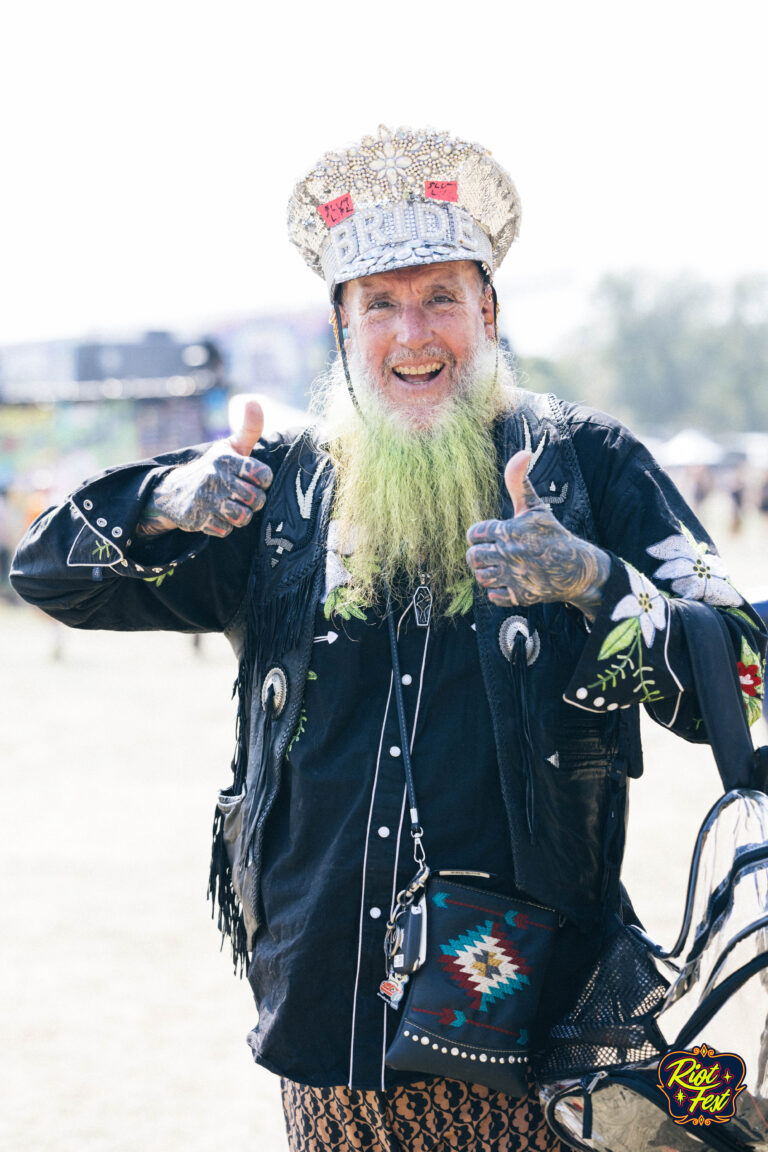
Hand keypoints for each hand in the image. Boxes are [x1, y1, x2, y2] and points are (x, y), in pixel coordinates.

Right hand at [136, 399, 272, 538]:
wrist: (174, 490)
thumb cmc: (214, 467)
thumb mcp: (230, 447)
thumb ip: (249, 429)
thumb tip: (254, 401)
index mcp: (226, 459)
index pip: (262, 474)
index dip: (262, 480)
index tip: (254, 479)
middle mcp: (215, 477)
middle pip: (255, 499)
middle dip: (253, 501)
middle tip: (244, 496)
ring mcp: (205, 499)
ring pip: (242, 517)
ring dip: (241, 516)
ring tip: (233, 507)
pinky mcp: (197, 518)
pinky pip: (225, 530)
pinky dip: (224, 526)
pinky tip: (217, 516)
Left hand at [466, 451, 609, 618]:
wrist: (576, 567)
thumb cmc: (552, 534)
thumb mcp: (534, 507)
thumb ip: (519, 481)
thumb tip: (523, 451)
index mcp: (508, 530)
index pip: (473, 534)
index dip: (479, 536)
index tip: (490, 537)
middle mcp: (509, 553)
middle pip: (472, 557)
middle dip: (479, 556)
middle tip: (491, 555)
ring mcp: (514, 575)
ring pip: (481, 577)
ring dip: (487, 573)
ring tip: (500, 568)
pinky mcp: (520, 595)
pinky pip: (494, 596)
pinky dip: (498, 592)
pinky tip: (510, 582)